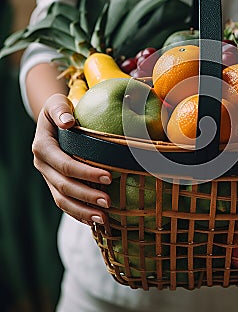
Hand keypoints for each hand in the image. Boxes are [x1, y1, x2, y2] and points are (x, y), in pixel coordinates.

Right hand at [32, 94, 111, 224]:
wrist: (53, 121)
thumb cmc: (60, 110)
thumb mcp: (57, 103)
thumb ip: (60, 109)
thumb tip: (67, 122)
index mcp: (43, 147)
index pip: (65, 164)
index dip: (85, 173)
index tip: (109, 176)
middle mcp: (43, 165)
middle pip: (64, 186)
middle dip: (86, 196)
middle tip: (109, 202)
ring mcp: (47, 177)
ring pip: (62, 200)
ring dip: (82, 211)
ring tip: (103, 219)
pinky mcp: (54, 184)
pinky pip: (64, 203)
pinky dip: (78, 213)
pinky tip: (94, 220)